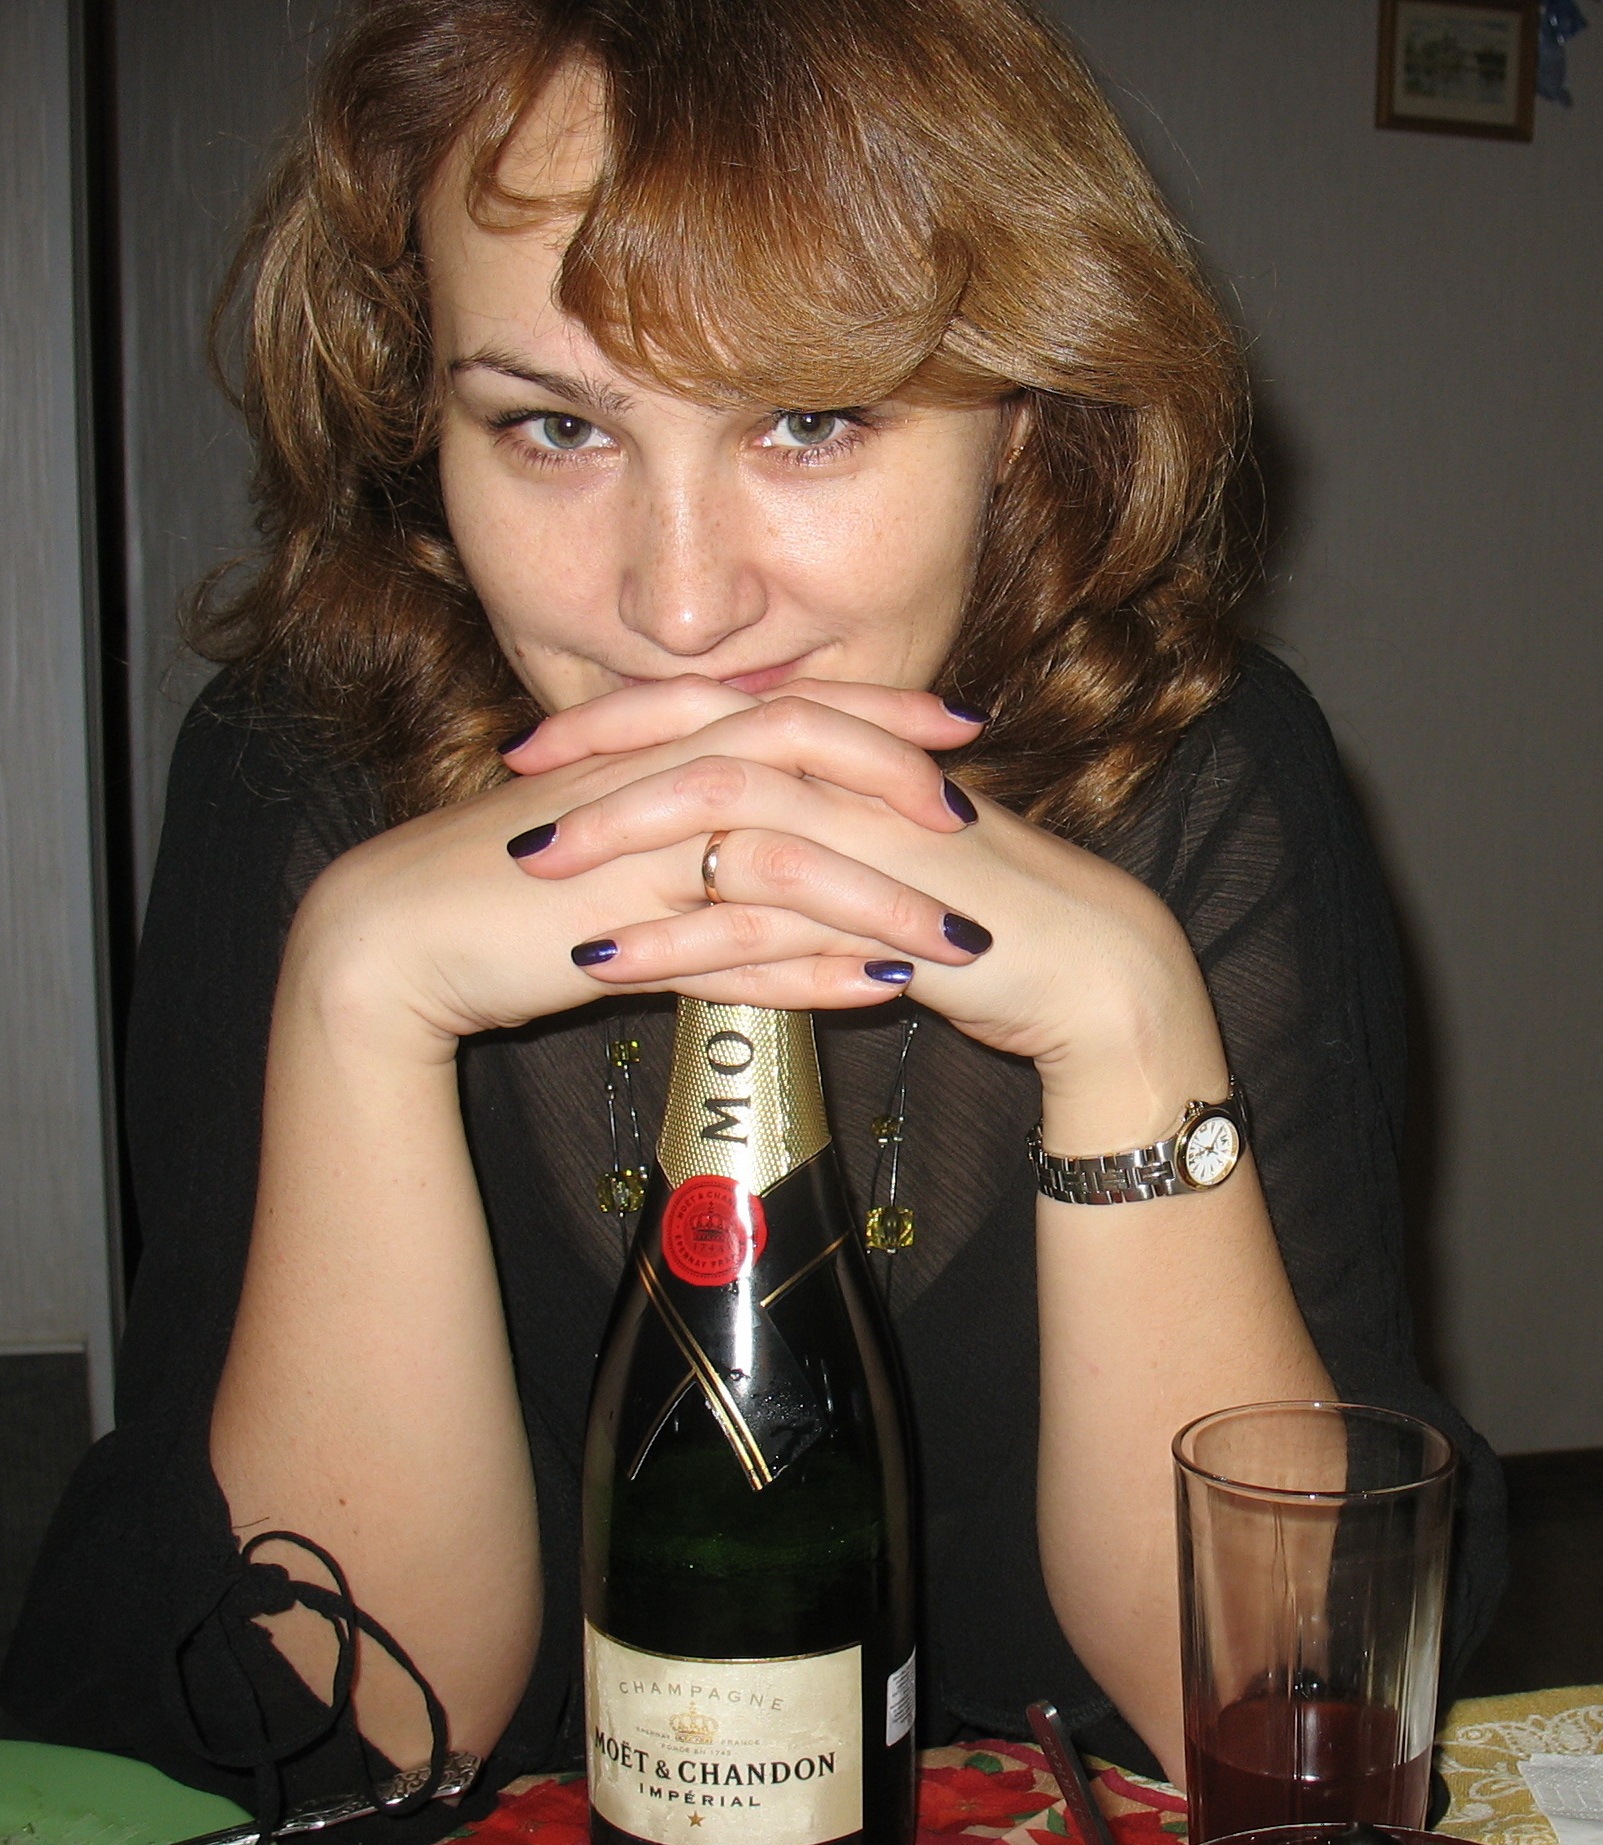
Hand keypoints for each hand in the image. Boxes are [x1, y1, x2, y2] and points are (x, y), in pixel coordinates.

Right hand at [280, 678, 988, 1055]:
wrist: (394, 934)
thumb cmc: (498, 881)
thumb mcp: (601, 826)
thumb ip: (675, 811)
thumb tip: (751, 817)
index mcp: (653, 750)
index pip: (783, 708)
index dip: (875, 711)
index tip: (954, 723)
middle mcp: (653, 785)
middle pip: (795, 755)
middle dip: (894, 777)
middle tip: (971, 809)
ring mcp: (634, 859)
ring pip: (780, 861)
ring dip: (877, 897)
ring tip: (959, 937)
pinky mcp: (616, 936)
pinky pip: (731, 953)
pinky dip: (809, 973)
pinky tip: (875, 992)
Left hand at [503, 679, 1227, 1140]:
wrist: (1095, 970)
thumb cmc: (991, 911)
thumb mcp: (894, 850)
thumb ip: (823, 823)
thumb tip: (736, 829)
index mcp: (854, 753)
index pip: (723, 708)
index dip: (625, 722)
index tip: (544, 747)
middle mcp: (858, 779)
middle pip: (709, 741)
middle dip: (603, 767)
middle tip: (516, 797)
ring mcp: (874, 842)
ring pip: (725, 818)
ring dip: (622, 848)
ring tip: (537, 878)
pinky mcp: (886, 917)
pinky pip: (765, 920)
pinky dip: (679, 938)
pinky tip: (613, 964)